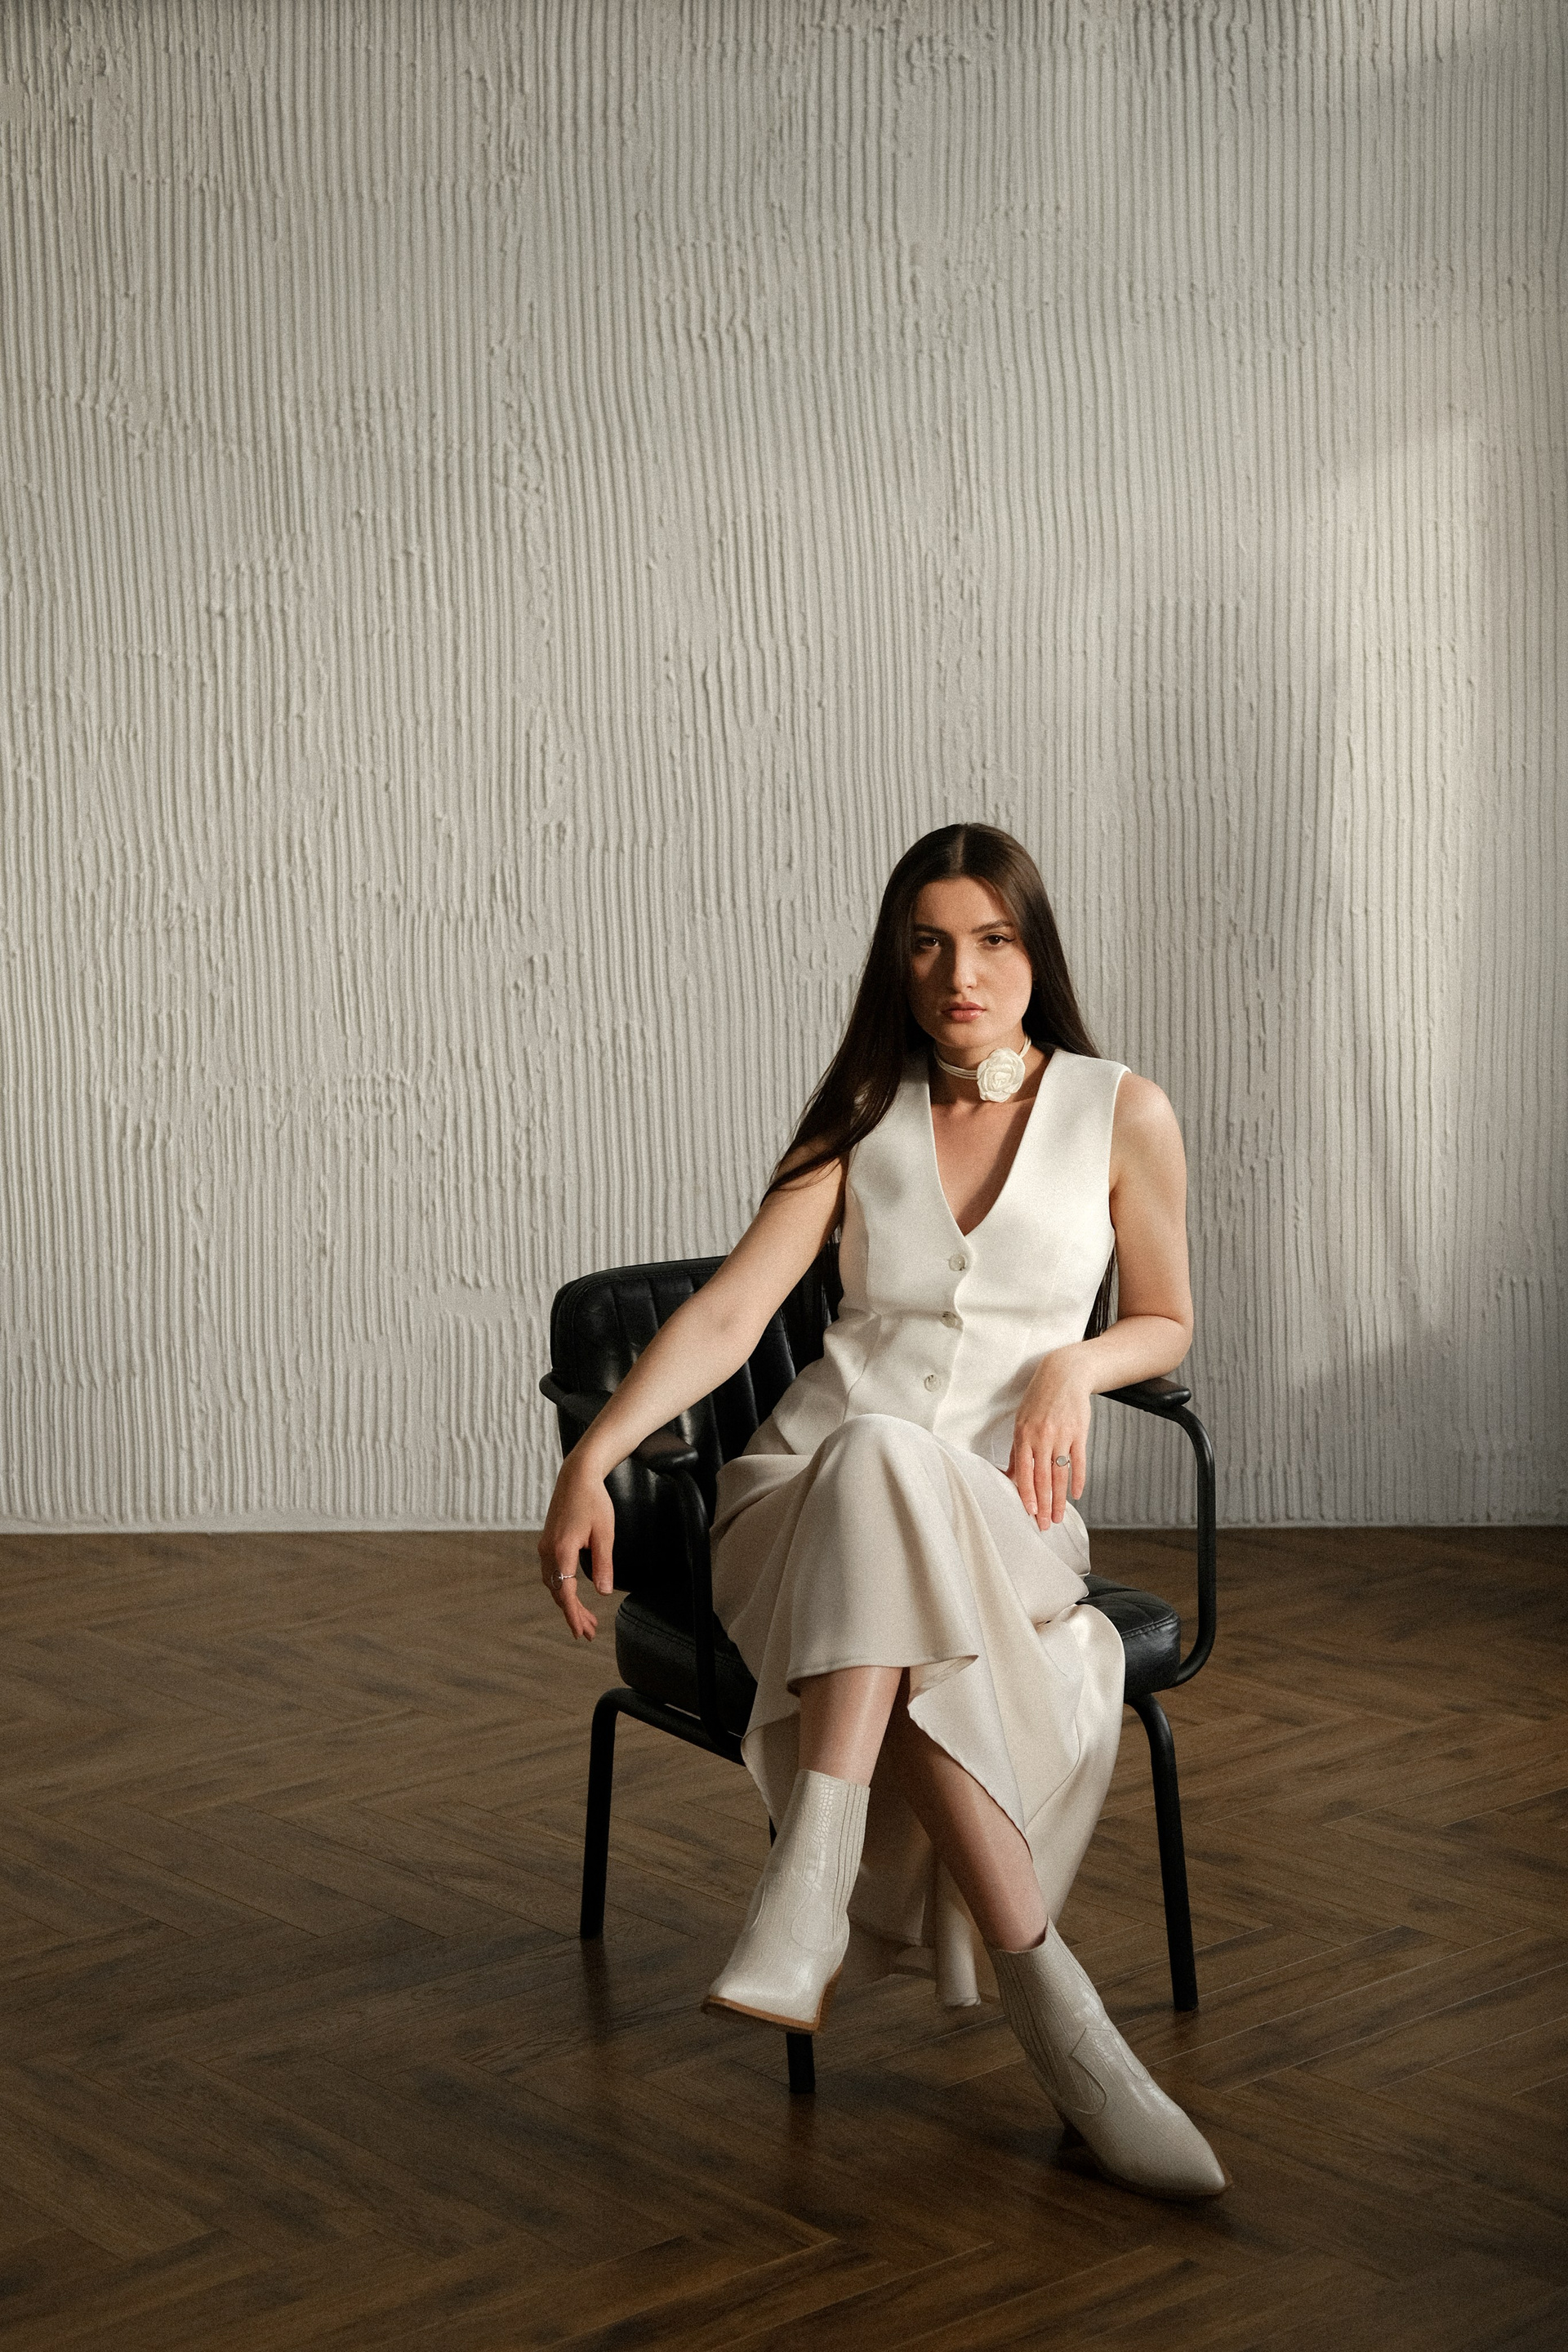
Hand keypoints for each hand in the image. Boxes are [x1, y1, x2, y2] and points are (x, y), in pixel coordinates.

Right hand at [537, 1453, 615, 1640]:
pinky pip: (552, 1573)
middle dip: (573, 1614)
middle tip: (589, 1633)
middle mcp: (548, 1551)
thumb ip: (604, 1564)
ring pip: (553, 1584)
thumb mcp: (605, 1533)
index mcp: (562, 1550)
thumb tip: (603, 1593)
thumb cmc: (594, 1501)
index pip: (565, 1592)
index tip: (581, 1632)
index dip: (573, 1615)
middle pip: (558, 1592)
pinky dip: (562, 1588)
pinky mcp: (547, 1543)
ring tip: (586, 1619)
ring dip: (567, 1603)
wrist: (576, 1476)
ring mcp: (545, 1547)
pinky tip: (573, 1595)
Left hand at [1007, 1346, 1091, 1529]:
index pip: (1023, 1471)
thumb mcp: (1021, 1420)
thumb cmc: (1039, 1399)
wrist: (1065, 1374)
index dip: (1027, 1493)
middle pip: (1043, 1477)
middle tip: (1046, 1525)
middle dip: (1044, 1504)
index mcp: (1024, 1434)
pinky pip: (1079, 1461)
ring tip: (1060, 1518)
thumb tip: (1008, 1476)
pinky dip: (1078, 1479)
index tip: (1029, 1512)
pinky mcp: (1079, 1432)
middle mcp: (1042, 1436)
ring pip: (1060, 1474)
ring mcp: (1062, 1435)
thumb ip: (1016, 1450)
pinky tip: (1077, 1495)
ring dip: (1060, 1499)